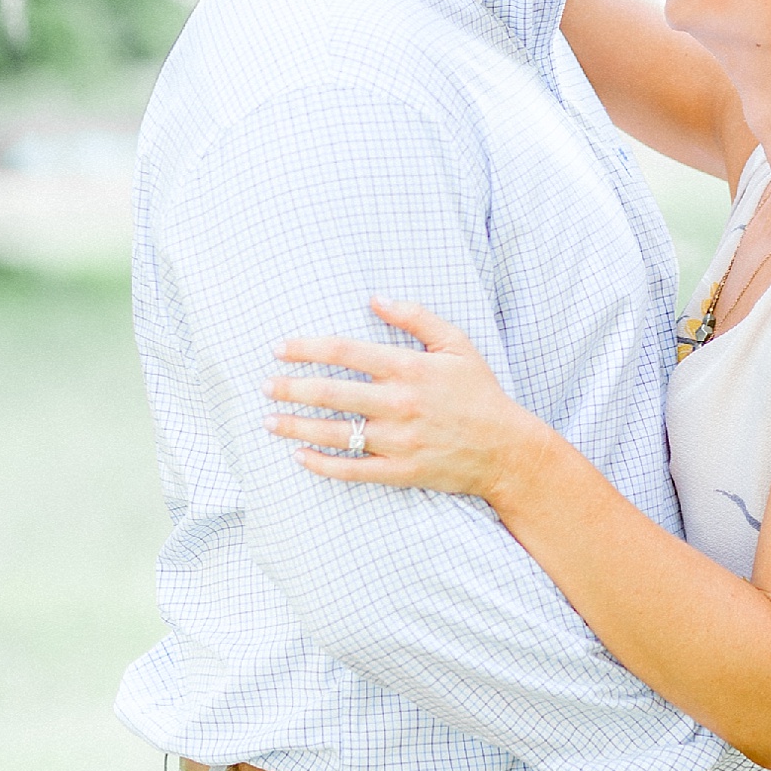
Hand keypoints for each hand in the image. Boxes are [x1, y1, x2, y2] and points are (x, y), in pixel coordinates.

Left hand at [265, 301, 549, 502]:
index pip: (345, 353)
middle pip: (331, 393)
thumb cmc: (479, 394)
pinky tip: (300, 456)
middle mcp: (399, 404)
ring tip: (269, 420)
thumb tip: (376, 298)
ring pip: (335, 433)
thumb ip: (416, 317)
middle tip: (264, 385)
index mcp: (409, 368)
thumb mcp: (456, 345)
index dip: (307, 349)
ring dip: (296, 426)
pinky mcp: (400, 472)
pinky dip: (322, 464)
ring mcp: (398, 441)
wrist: (506, 450)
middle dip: (291, 388)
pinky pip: (351, 470)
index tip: (280, 349)